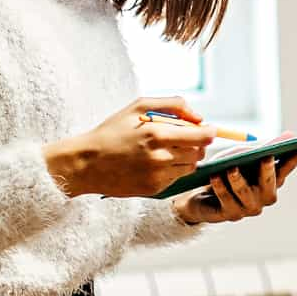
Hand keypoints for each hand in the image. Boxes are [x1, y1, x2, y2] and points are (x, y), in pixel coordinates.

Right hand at [44, 97, 217, 198]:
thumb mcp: (138, 106)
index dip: (210, 132)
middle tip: (183, 138)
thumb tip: (199, 117)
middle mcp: (160, 157)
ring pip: (190, 166)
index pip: (201, 136)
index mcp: (157, 134)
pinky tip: (154, 163)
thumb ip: (173, 105)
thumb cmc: (111, 132)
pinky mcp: (154, 189)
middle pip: (199, 152)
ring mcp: (158, 176)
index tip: (210, 130)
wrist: (86, 163)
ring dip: (186, 157)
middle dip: (197, 144)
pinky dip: (172, 169)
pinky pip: (176, 178)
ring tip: (166, 150)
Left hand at [172, 150, 296, 225]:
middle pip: (270, 185)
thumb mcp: (244, 155)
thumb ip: (265, 147)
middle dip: (268, 171)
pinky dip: (221, 188)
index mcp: (271, 180)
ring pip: (246, 194)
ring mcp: (248, 208)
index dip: (294, 159)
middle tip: (266, 156)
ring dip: (238, 180)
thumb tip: (291, 135)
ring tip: (232, 168)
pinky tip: (215, 177)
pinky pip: (227, 201)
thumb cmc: (227, 170)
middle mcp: (264, 196)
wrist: (201, 194)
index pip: (286, 169)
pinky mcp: (230, 215)